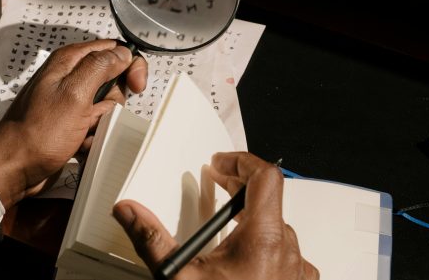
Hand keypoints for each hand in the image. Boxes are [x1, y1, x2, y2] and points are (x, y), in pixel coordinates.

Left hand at [0, 39, 147, 208]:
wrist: (15, 168)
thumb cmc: (38, 133)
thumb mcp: (75, 93)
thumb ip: (100, 66)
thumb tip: (123, 53)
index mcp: (69, 61)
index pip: (114, 49)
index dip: (130, 65)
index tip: (136, 86)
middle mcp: (70, 78)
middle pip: (114, 81)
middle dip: (113, 102)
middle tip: (95, 114)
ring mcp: (71, 102)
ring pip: (108, 107)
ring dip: (102, 124)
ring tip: (82, 133)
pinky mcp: (71, 124)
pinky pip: (97, 126)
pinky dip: (94, 137)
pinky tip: (79, 144)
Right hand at [113, 152, 318, 279]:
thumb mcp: (178, 277)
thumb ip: (152, 239)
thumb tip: (130, 212)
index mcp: (264, 241)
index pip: (266, 178)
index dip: (241, 161)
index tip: (219, 164)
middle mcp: (288, 252)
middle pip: (270, 201)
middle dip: (240, 188)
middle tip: (216, 183)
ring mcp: (298, 271)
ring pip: (278, 229)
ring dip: (253, 220)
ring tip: (225, 224)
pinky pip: (287, 254)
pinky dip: (264, 246)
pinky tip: (243, 258)